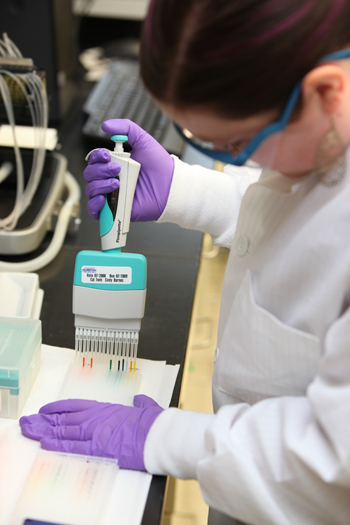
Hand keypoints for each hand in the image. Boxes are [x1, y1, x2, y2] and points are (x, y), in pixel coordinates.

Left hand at [19, 394, 162, 470]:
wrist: (159, 434)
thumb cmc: (154, 422)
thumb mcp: (146, 407)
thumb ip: (140, 403)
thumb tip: (140, 400)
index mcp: (106, 408)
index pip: (76, 406)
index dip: (58, 408)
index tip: (46, 410)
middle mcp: (97, 418)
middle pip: (65, 419)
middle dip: (45, 421)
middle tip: (30, 421)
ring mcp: (96, 432)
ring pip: (64, 431)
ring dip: (45, 431)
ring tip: (30, 430)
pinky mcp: (98, 448)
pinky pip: (72, 447)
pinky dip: (57, 445)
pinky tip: (45, 443)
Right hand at [84, 119, 173, 220]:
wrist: (170, 185)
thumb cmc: (159, 165)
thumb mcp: (143, 140)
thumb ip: (126, 128)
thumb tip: (105, 125)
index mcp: (114, 163)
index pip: (94, 160)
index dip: (96, 156)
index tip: (106, 155)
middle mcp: (110, 178)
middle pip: (90, 174)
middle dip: (99, 170)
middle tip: (116, 169)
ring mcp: (112, 194)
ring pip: (91, 191)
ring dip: (99, 185)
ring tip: (117, 183)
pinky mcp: (116, 209)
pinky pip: (95, 210)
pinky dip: (94, 205)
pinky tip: (103, 199)